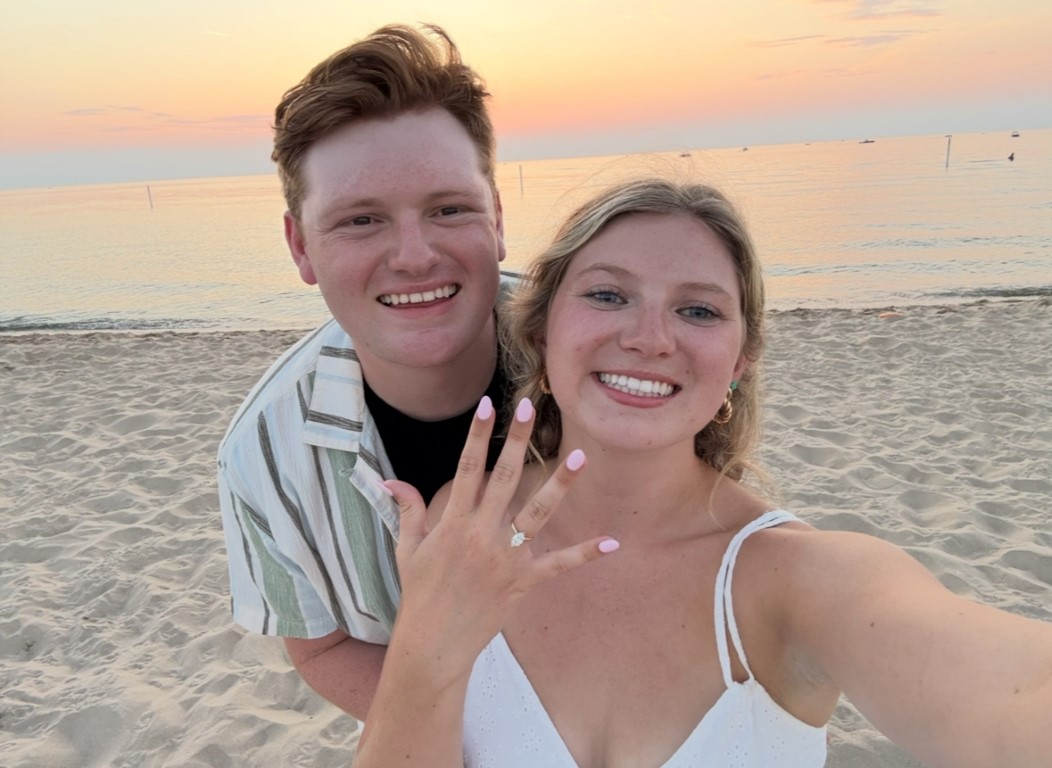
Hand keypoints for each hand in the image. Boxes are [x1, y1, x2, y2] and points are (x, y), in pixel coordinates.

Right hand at [382, 395, 617, 673]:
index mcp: (453, 523)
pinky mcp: (523, 582)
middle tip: (531, 408)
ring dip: (559, 486)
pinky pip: (558, 565)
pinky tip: (611, 542)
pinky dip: (584, 554)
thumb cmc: (419, 594)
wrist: (433, 644)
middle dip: (517, 441)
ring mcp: (505, 558)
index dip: (478, 435)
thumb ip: (407, 510)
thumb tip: (391, 480)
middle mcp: (480, 535)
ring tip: (579, 458)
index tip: (488, 405)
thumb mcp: (407, 549)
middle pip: (504, 479)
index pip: (467, 469)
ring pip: (537, 514)